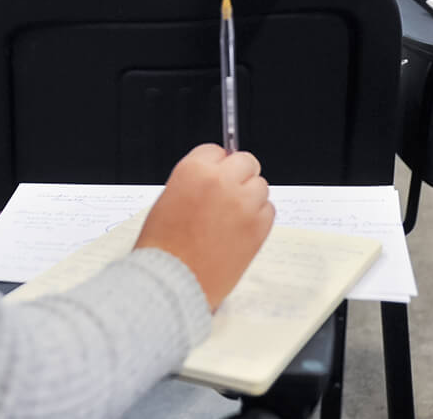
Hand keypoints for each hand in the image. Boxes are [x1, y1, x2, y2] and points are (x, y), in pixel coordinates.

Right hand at [135, 144, 274, 310]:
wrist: (173, 281)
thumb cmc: (164, 246)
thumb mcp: (170, 199)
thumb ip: (197, 181)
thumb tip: (219, 171)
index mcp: (194, 170)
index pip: (217, 150)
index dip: (217, 165)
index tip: (217, 174)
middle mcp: (221, 181)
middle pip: (246, 161)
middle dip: (239, 175)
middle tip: (230, 193)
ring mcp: (243, 203)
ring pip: (260, 186)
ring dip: (250, 197)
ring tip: (231, 219)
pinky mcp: (258, 227)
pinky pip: (268, 210)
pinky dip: (258, 218)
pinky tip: (239, 231)